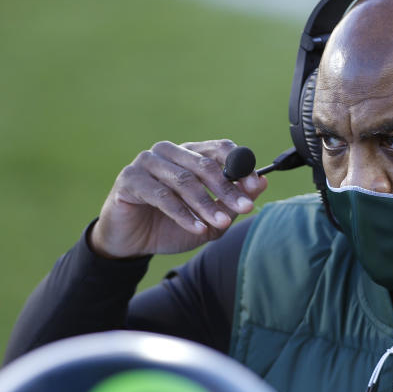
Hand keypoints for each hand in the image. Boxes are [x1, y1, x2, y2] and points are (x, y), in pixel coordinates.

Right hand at [89, 140, 267, 257]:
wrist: (132, 243)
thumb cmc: (171, 226)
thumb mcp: (210, 218)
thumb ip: (232, 201)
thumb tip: (263, 183)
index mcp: (190, 154)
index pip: (219, 148)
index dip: (240, 165)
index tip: (254, 187)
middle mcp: (168, 152)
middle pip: (204, 164)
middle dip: (227, 189)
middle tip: (245, 208)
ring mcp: (147, 162)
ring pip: (184, 180)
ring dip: (206, 204)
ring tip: (221, 223)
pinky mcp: (129, 179)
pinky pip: (162, 196)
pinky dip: (183, 214)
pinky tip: (198, 229)